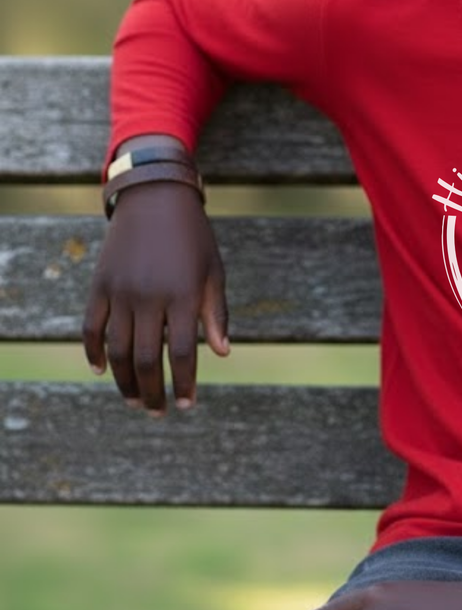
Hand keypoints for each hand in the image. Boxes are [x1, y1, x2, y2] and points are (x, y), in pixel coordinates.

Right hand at [82, 180, 228, 412]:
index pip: (185, 353)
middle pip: (148, 359)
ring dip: (125, 381)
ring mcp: (121, 292)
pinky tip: (103, 371)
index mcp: (185, 295)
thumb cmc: (193, 238)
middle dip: (153, 392)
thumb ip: (216, 313)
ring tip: (134, 399)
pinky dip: (94, 353)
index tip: (187, 404)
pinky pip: (92, 328)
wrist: (156, 198)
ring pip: (118, 350)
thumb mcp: (214, 271)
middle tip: (157, 412)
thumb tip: (222, 353)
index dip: (185, 383)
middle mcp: (151, 297)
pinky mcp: (100, 286)